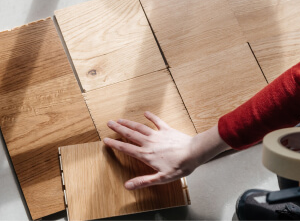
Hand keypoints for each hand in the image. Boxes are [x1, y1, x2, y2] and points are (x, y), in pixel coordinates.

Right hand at [103, 111, 228, 189]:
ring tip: (120, 119)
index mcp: (146, 155)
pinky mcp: (167, 130)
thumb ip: (143, 181)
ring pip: (140, 127)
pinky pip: (157, 121)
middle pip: (130, 134)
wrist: (194, 153)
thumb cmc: (179, 166)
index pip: (126, 148)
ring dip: (129, 123)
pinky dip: (151, 117)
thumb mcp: (161, 178)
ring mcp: (158, 135)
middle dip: (118, 128)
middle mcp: (149, 143)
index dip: (115, 144)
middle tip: (109, 123)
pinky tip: (146, 113)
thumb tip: (127, 186)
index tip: (106, 140)